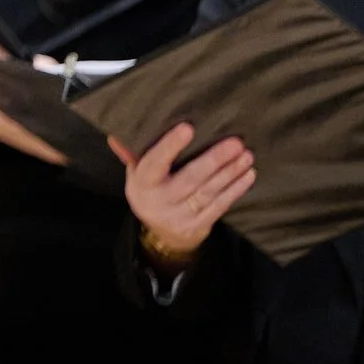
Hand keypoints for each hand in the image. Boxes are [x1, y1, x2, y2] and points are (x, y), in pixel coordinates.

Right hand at [115, 123, 253, 259]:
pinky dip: (235, 189)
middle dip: (215, 160)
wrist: (162, 235)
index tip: (188, 128)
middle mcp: (161, 201)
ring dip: (230, 173)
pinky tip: (247, 175)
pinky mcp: (200, 225)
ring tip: (246, 156)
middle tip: (235, 143)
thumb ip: (132, 155)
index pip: (154, 163)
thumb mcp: (135, 175)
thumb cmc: (150, 192)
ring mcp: (181, 216)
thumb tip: (117, 136)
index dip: (170, 146)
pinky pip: (220, 206)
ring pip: (209, 192)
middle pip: (190, 178)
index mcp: (142, 184)